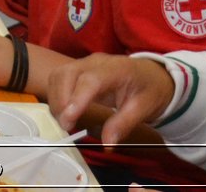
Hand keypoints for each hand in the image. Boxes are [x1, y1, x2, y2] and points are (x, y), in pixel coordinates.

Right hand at [48, 55, 175, 147]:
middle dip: (61, 101)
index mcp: (116, 69)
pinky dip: (55, 96)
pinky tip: (64, 112)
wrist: (150, 74)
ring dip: (56, 100)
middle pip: (67, 74)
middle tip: (66, 126)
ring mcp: (83, 63)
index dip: (77, 100)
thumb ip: (123, 125)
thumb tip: (107, 145)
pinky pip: (58, 78)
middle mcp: (95, 62)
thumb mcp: (143, 109)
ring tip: (65, 122)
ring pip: (58, 75)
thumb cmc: (148, 90)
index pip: (90, 81)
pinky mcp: (76, 69)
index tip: (68, 121)